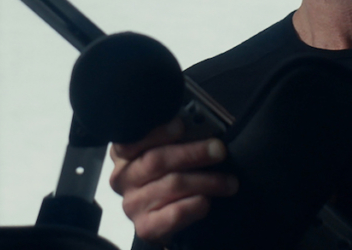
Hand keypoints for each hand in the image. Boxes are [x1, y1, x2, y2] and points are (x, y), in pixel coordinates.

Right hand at [109, 117, 238, 245]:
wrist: (163, 220)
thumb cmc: (167, 176)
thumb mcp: (166, 150)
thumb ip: (176, 137)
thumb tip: (201, 124)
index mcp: (124, 153)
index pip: (133, 139)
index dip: (157, 132)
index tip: (181, 125)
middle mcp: (122, 178)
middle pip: (156, 161)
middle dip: (193, 153)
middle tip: (219, 150)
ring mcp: (132, 204)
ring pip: (172, 185)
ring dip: (206, 181)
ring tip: (229, 181)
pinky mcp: (146, 227)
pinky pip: (175, 213)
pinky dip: (195, 205)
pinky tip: (207, 200)